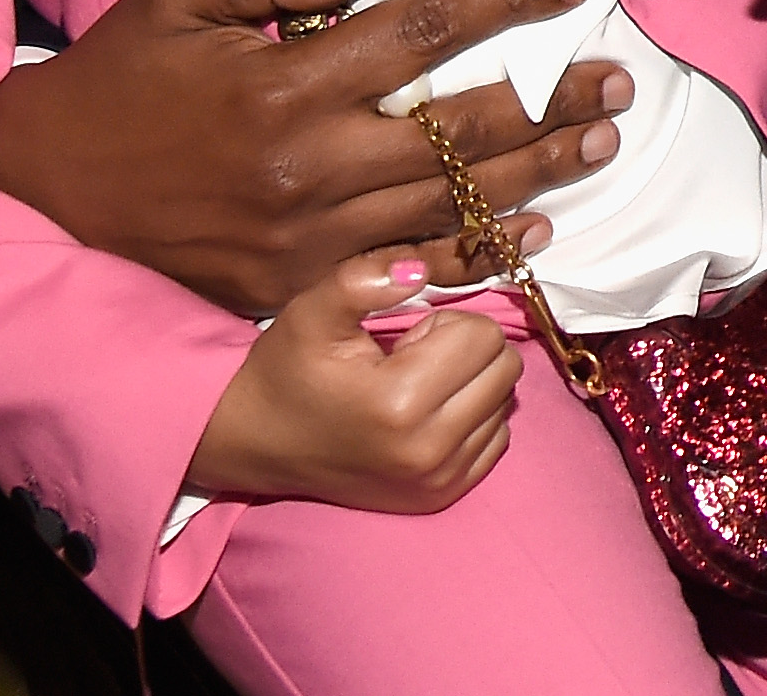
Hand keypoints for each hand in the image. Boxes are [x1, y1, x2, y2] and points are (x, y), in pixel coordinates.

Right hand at [0, 0, 629, 314]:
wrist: (47, 193)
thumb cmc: (120, 79)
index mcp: (283, 85)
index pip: (419, 34)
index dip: (500, 3)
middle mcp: (310, 169)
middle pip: (460, 130)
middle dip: (549, 98)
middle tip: (618, 75)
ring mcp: (312, 241)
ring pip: (452, 205)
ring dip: (538, 175)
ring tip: (602, 143)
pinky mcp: (304, 286)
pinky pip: (414, 270)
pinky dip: (482, 254)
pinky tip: (536, 234)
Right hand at [185, 251, 518, 508]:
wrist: (261, 441)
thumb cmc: (289, 368)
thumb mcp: (315, 309)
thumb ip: (366, 279)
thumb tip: (421, 270)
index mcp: (402, 401)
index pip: (484, 336)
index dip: (447, 320)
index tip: (407, 334)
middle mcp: (430, 451)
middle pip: (504, 369)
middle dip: (466, 348)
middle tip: (415, 355)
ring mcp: (439, 481)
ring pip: (505, 404)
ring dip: (471, 383)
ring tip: (418, 383)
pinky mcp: (442, 498)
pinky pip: (496, 440)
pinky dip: (473, 416)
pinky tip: (428, 412)